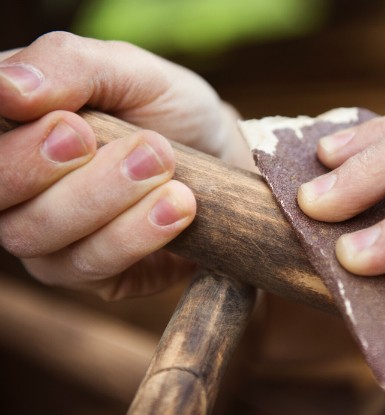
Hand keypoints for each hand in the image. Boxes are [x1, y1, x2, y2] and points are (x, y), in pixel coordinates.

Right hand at [0, 32, 251, 298]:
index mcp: (15, 127)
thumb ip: (68, 65)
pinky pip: (92, 266)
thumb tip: (6, 87)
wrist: (221, 155)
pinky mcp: (91, 273)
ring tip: (165, 165)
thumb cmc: (166, 108)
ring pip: (38, 234)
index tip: (73, 125)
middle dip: (54, 168)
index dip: (18, 142)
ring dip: (107, 198)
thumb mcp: (131, 71)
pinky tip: (178, 207)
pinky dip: (135, 234)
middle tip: (138, 146)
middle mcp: (18, 186)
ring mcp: (49, 235)